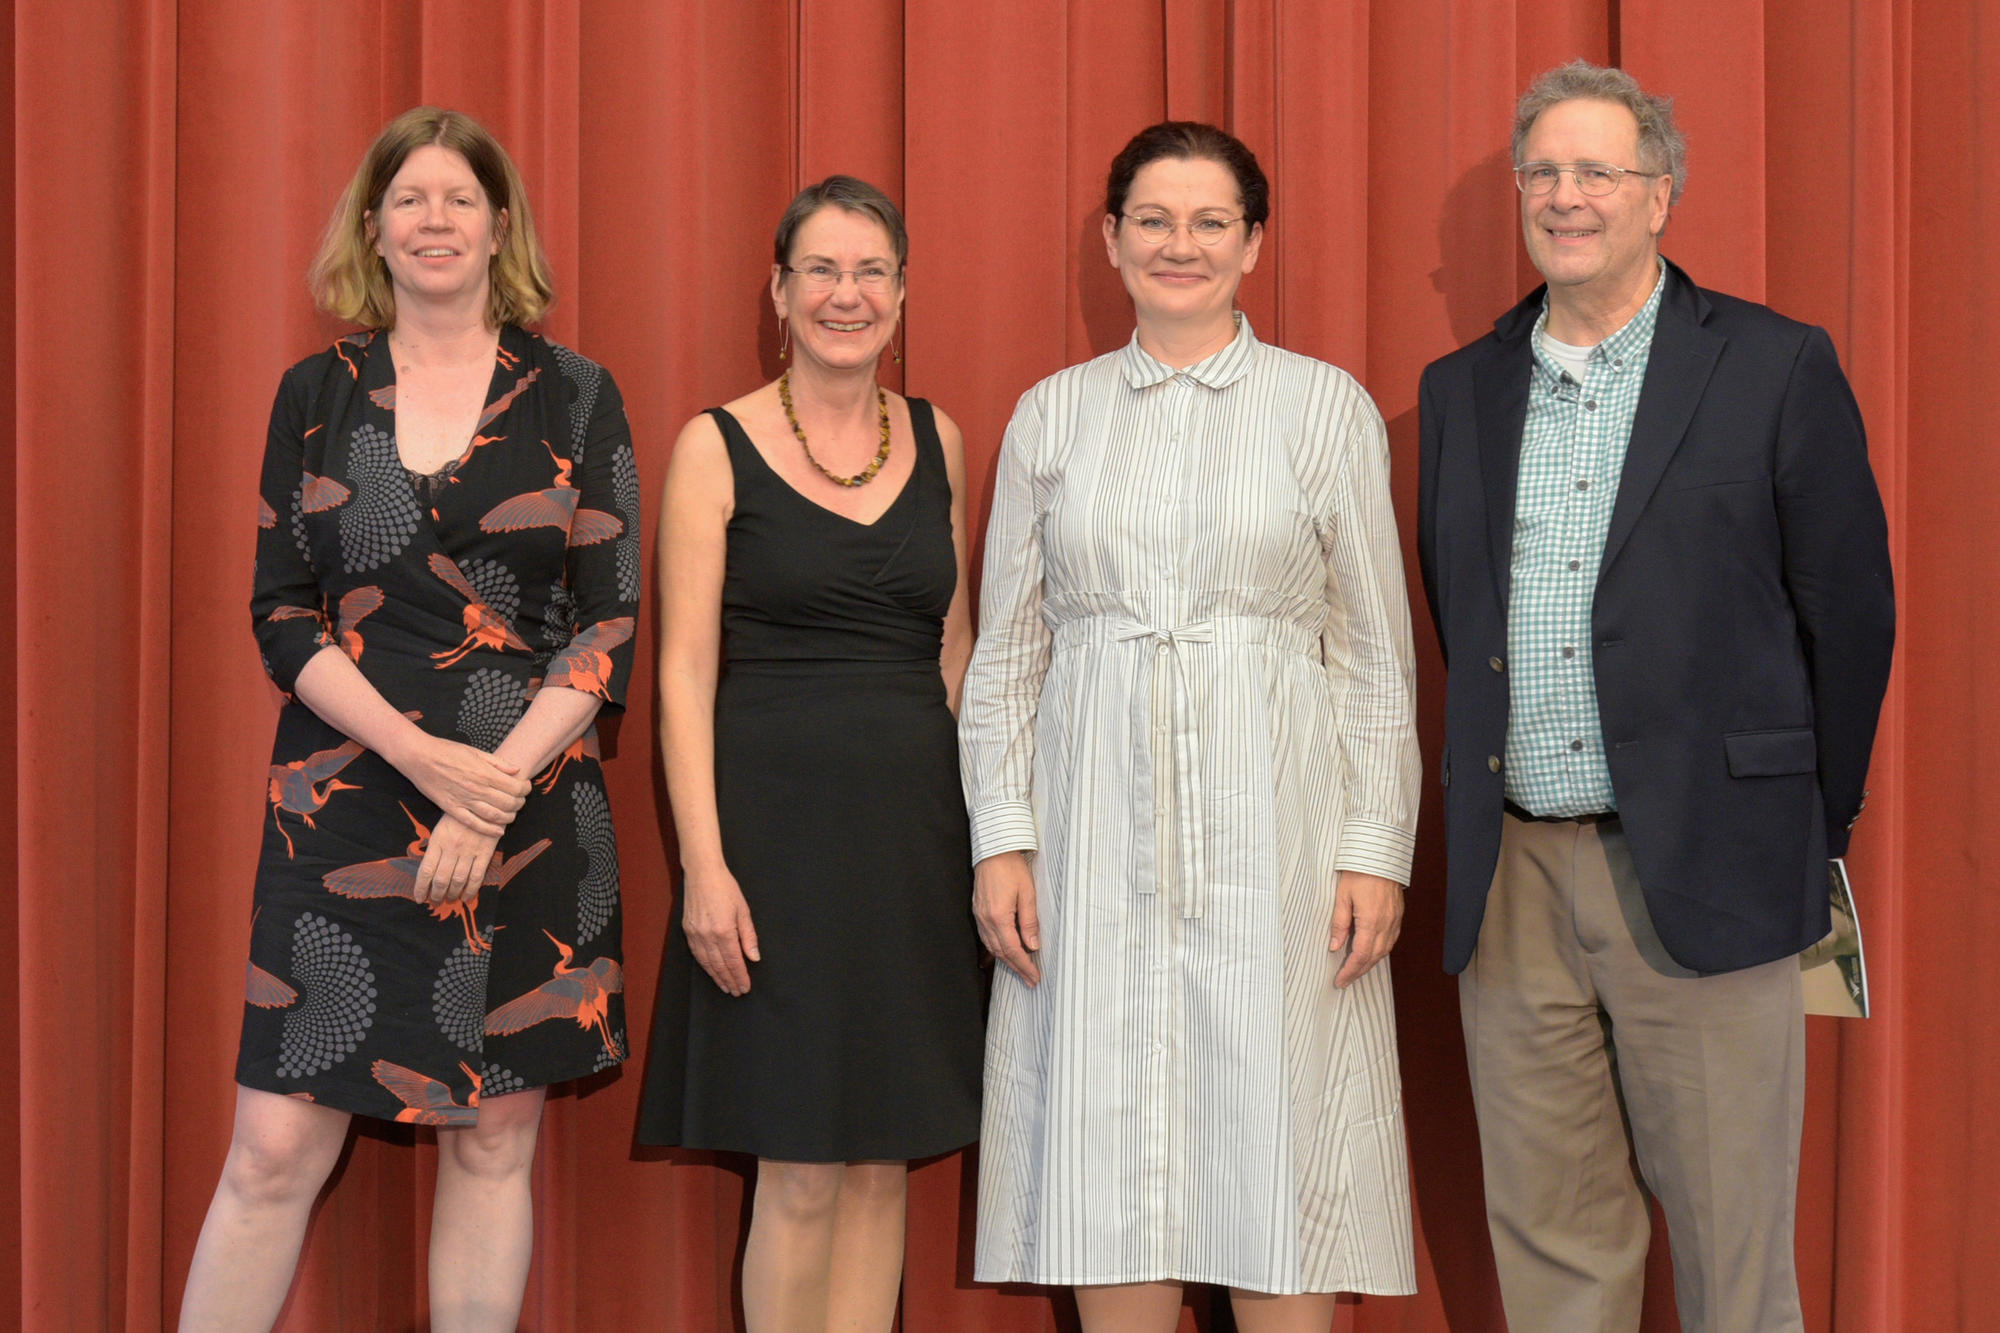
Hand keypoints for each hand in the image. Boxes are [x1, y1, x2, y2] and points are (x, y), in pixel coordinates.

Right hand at [400, 734, 530, 836]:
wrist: (420, 757)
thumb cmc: (447, 751)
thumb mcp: (475, 751)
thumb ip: (497, 763)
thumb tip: (517, 770)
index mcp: (485, 773)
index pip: (515, 787)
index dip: (525, 789)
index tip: (526, 787)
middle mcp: (477, 789)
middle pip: (509, 803)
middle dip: (519, 803)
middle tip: (520, 801)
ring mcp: (465, 801)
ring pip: (495, 816)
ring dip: (508, 818)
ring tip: (511, 814)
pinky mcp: (452, 809)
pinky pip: (474, 824)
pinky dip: (489, 830)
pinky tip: (499, 831)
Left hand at [414, 813, 500, 903]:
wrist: (483, 803)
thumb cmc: (458, 816)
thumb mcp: (440, 828)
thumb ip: (434, 848)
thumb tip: (428, 871)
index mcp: (437, 841)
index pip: (426, 870)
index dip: (421, 888)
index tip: (419, 898)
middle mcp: (451, 848)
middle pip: (441, 879)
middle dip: (436, 894)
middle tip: (435, 902)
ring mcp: (469, 851)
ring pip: (458, 880)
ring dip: (452, 894)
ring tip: (450, 900)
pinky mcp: (485, 852)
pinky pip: (476, 876)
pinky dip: (471, 890)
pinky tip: (467, 897)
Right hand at [682, 865, 759, 995]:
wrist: (702, 873)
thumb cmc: (725, 888)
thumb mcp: (743, 910)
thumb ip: (749, 936)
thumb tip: (754, 957)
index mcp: (724, 930)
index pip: (733, 961)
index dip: (740, 976)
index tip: (745, 987)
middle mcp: (707, 935)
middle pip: (720, 965)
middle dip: (729, 980)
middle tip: (737, 992)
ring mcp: (695, 934)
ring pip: (707, 963)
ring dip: (717, 977)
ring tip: (726, 987)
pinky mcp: (687, 930)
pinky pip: (697, 954)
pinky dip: (705, 966)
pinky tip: (711, 972)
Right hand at [973, 852, 1040, 985]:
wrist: (993, 850)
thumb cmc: (1011, 868)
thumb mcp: (1027, 893)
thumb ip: (1030, 921)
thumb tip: (1033, 945)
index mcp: (999, 917)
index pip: (1013, 950)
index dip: (1025, 965)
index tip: (1034, 977)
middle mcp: (986, 920)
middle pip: (1001, 952)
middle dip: (1017, 968)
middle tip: (1030, 980)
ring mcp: (979, 917)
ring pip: (992, 947)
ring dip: (1006, 960)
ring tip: (1020, 969)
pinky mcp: (978, 912)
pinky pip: (986, 937)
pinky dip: (996, 949)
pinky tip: (1004, 952)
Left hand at [1330, 870, 1403, 987]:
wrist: (1379, 855)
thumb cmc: (1359, 872)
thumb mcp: (1342, 897)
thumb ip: (1339, 923)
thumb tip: (1335, 946)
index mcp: (1371, 921)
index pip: (1360, 955)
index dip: (1350, 971)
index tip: (1340, 980)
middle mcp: (1386, 924)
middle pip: (1373, 957)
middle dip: (1359, 971)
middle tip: (1345, 980)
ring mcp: (1395, 920)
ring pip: (1384, 951)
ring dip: (1370, 963)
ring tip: (1356, 970)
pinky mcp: (1398, 915)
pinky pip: (1391, 940)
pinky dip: (1381, 951)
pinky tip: (1372, 953)